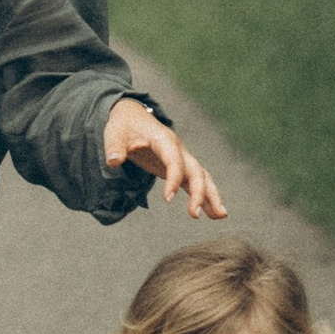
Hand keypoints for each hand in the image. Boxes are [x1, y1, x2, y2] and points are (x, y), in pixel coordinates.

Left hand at [103, 99, 225, 217]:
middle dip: (199, 192)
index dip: (174, 179)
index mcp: (163, 140)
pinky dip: (206, 197)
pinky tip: (214, 214)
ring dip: (212, 195)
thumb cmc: (123, 126)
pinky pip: (196, 182)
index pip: (174, 160)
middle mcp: (178, 149)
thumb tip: (114, 161)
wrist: (132, 117)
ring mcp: (182, 158)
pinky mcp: (180, 168)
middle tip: (194, 215)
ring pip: (202, 177)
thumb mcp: (114, 133)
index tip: (168, 199)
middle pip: (195, 170)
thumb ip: (114, 147)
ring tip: (221, 216)